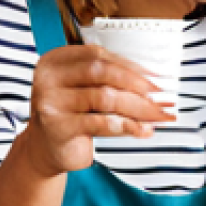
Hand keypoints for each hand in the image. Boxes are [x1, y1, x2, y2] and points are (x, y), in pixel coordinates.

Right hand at [22, 44, 174, 176]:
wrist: (44, 150)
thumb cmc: (70, 116)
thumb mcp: (84, 90)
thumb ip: (108, 80)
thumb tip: (152, 81)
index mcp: (57, 60)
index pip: (99, 55)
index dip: (131, 66)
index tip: (156, 78)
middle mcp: (49, 77)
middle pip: (103, 73)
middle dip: (138, 85)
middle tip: (162, 97)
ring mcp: (51, 101)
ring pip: (105, 97)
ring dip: (138, 107)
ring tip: (158, 115)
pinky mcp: (58, 126)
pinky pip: (101, 123)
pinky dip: (126, 126)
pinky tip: (141, 130)